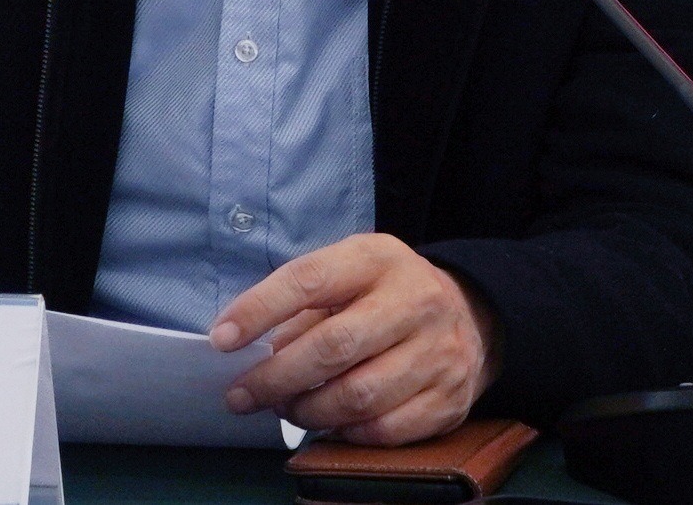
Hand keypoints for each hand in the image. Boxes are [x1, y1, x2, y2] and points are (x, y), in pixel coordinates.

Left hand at [210, 234, 499, 445]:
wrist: (471, 313)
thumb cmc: (386, 293)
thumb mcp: (348, 275)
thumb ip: (302, 307)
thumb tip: (252, 351)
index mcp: (378, 259)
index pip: (309, 280)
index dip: (259, 310)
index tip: (222, 339)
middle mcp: (414, 301)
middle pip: (333, 347)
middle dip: (276, 377)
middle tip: (241, 394)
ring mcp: (438, 353)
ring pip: (357, 397)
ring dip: (307, 411)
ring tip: (284, 408)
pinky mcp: (449, 399)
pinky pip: (384, 430)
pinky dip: (345, 432)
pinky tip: (328, 422)